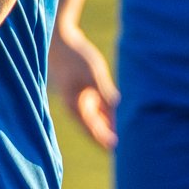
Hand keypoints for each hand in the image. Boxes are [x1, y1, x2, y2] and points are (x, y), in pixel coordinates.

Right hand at [49, 22, 119, 149]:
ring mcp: (80, 99)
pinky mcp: (84, 92)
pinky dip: (108, 114)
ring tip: (127, 136)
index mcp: (75, 105)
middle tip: (126, 149)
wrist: (60, 40)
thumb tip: (118, 108)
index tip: (117, 149)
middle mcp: (76, 106)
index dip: (104, 139)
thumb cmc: (75, 56)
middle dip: (108, 137)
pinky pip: (98, 108)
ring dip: (110, 126)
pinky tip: (120, 117)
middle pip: (94, 128)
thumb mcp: (93, 74)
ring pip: (97, 119)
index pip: (92, 129)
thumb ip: (105, 93)